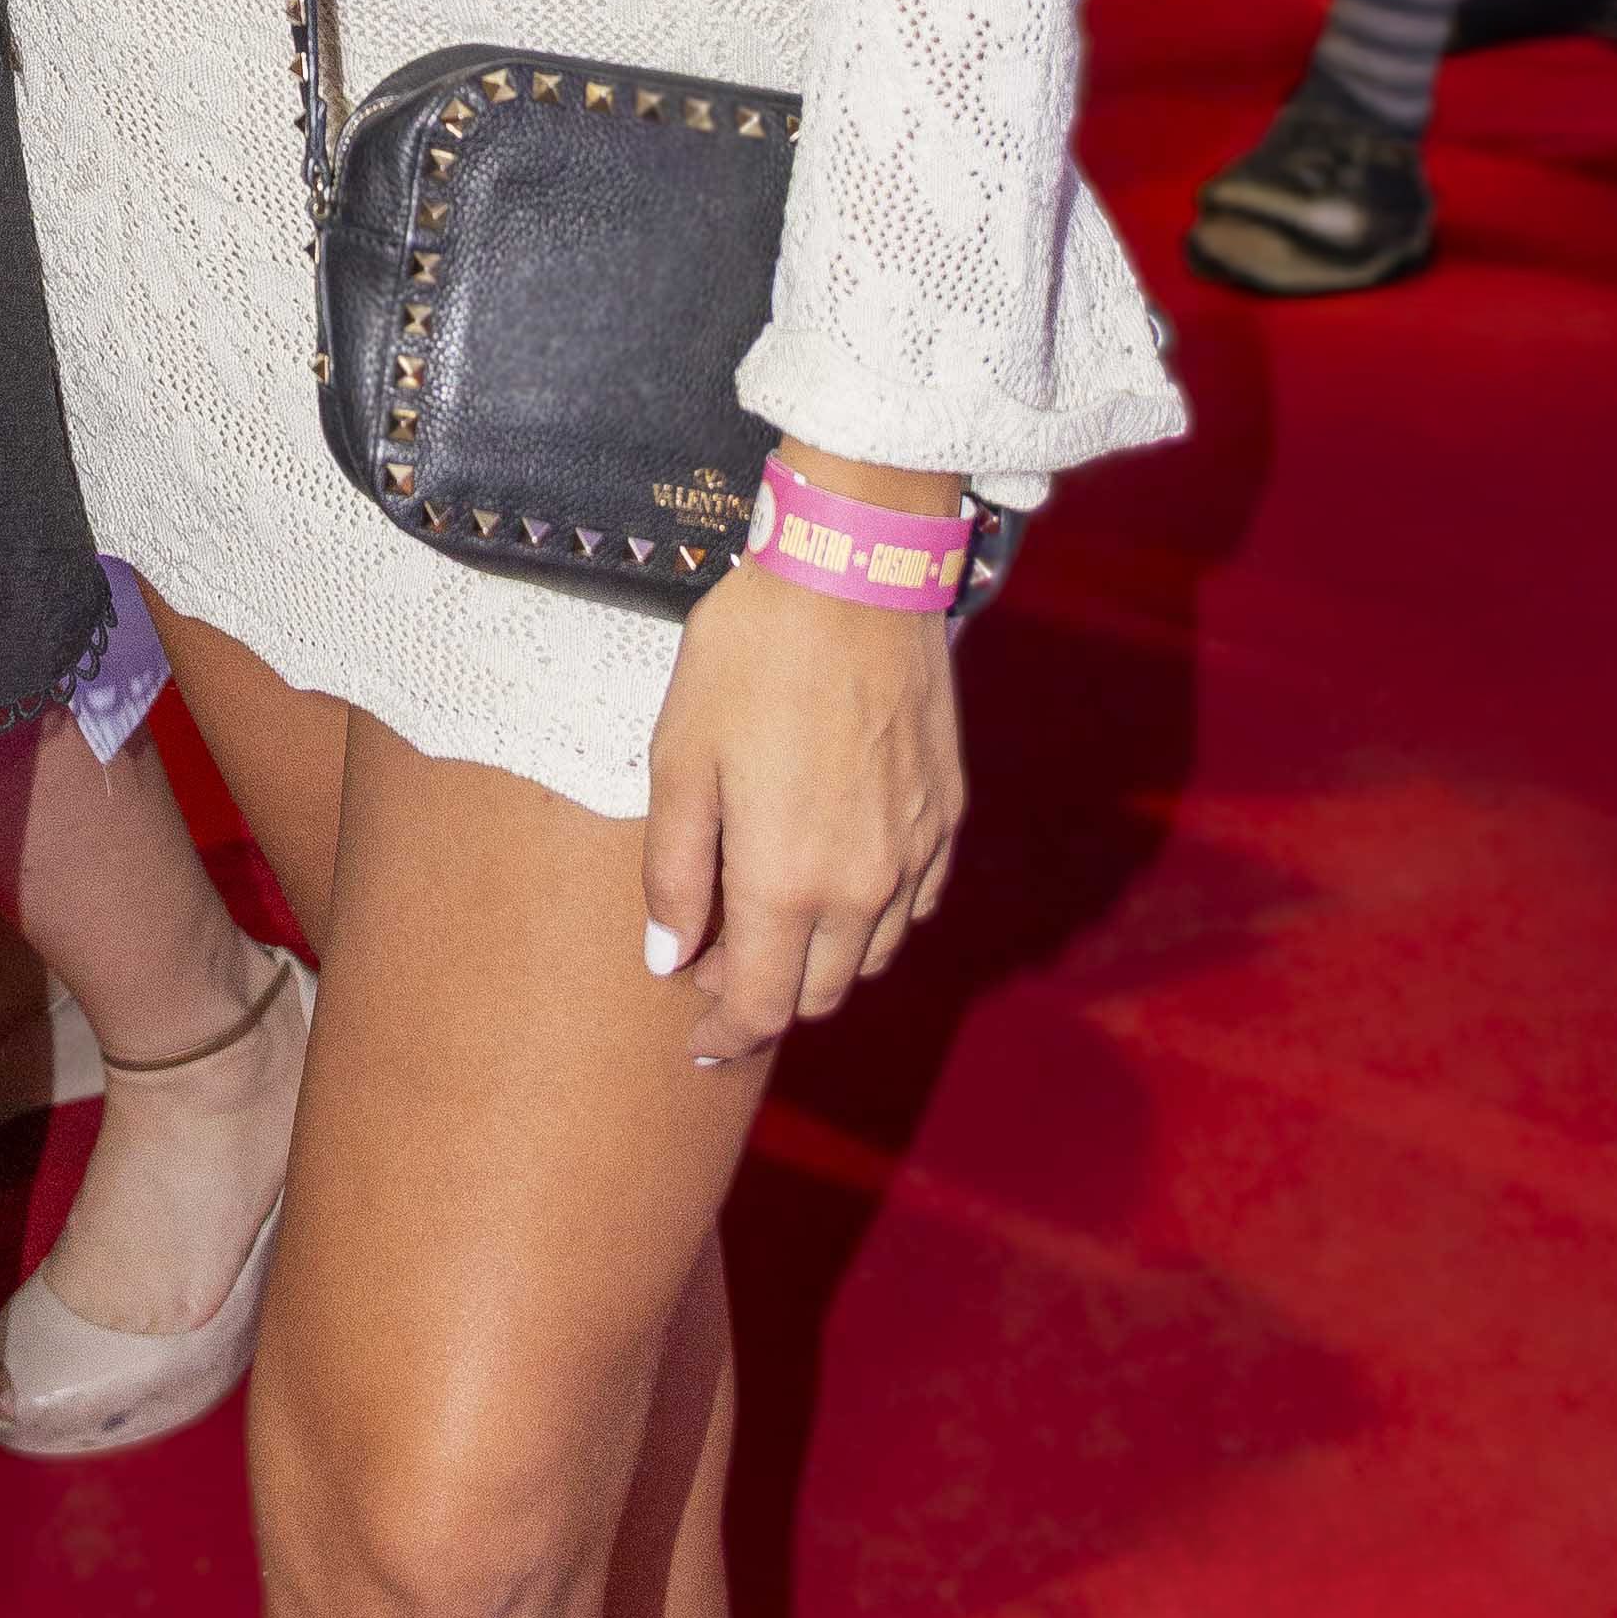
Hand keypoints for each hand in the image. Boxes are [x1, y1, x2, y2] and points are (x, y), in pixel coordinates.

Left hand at [640, 473, 966, 1069]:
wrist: (852, 575)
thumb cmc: (749, 658)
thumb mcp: (680, 758)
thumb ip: (675, 871)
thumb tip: (670, 959)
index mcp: (789, 881)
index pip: (764, 1007)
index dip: (726, 1037)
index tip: (698, 1042)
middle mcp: (864, 886)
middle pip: (821, 994)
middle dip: (769, 998)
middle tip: (721, 964)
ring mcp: (915, 852)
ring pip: (871, 955)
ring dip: (822, 958)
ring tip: (773, 918)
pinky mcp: (946, 815)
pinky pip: (915, 903)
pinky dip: (873, 915)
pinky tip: (836, 877)